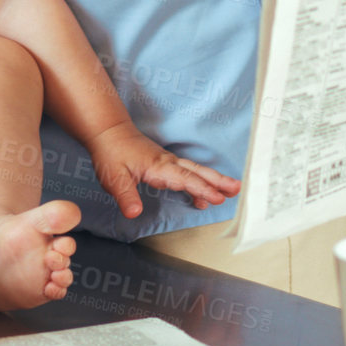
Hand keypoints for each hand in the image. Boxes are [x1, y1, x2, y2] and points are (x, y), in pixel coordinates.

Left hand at [86, 121, 241, 219]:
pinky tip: (201, 195)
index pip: (185, 179)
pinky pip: (187, 173)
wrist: (109, 132)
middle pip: (197, 172)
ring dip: (213, 180)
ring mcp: (167, 161)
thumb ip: (126, 196)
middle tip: (237, 189)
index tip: (217, 198)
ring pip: (194, 171)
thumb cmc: (111, 152)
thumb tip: (134, 214)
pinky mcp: (164, 163)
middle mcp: (167, 162)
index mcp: (158, 166)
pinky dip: (198, 182)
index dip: (201, 189)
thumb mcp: (114, 177)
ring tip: (231, 190)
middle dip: (217, 181)